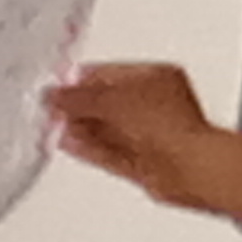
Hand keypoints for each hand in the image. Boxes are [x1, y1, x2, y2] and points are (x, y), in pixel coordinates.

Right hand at [47, 62, 228, 208]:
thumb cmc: (169, 126)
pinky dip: (87, 148)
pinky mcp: (143, 163)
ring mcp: (149, 135)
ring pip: (106, 129)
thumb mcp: (112, 101)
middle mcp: (155, 105)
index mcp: (157, 77)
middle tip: (52, 108)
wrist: (189, 168)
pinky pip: (109, 152)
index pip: (110, 74)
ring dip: (80, 129)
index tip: (58, 87)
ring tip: (54, 126)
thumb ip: (78, 98)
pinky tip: (68, 144)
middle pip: (107, 103)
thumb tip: (53, 96)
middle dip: (79, 107)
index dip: (81, 80)